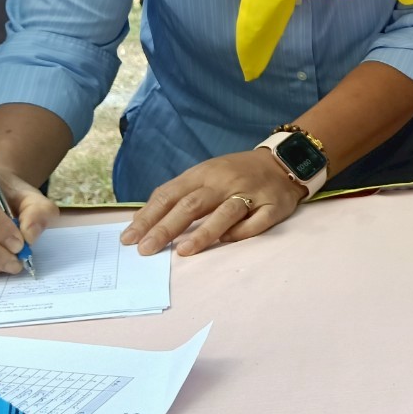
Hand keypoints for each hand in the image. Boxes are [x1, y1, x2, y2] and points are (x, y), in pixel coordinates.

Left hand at [120, 149, 304, 256]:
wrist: (283, 161)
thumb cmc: (236, 172)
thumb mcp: (204, 174)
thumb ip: (177, 194)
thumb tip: (142, 220)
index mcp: (203, 174)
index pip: (170, 195)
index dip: (149, 217)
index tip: (129, 239)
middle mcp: (224, 182)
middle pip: (192, 205)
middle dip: (166, 227)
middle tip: (146, 250)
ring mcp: (250, 194)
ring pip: (225, 213)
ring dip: (203, 233)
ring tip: (182, 252)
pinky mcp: (273, 205)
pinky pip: (257, 222)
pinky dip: (242, 232)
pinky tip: (227, 242)